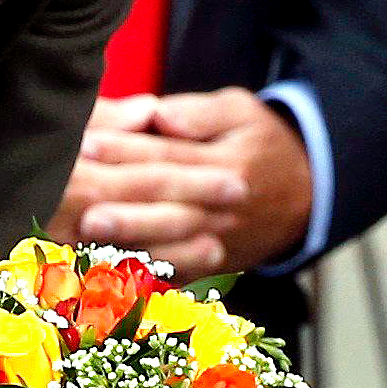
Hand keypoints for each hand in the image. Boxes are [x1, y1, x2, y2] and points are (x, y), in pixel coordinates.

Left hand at [50, 87, 310, 275]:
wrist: (307, 195)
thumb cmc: (260, 144)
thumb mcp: (241, 112)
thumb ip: (200, 113)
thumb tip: (162, 116)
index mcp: (227, 165)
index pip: (167, 156)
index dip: (124, 149)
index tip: (85, 143)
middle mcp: (222, 210)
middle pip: (165, 207)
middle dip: (122, 208)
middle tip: (80, 203)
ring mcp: (217, 242)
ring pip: (168, 246)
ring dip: (127, 243)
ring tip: (87, 235)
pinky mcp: (212, 266)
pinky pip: (175, 274)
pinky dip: (144, 275)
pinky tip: (108, 271)